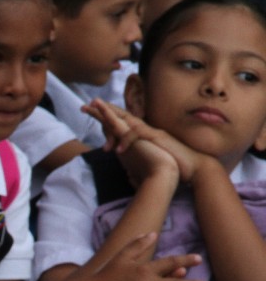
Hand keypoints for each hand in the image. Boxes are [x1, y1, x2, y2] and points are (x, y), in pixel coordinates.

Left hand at [85, 99, 208, 182]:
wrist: (194, 168)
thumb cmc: (175, 167)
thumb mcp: (150, 165)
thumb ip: (138, 166)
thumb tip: (127, 175)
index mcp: (143, 136)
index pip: (121, 125)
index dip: (106, 119)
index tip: (91, 115)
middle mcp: (146, 130)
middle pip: (121, 117)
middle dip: (102, 110)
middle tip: (85, 105)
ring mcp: (151, 132)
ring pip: (127, 120)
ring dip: (110, 115)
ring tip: (95, 108)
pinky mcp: (157, 138)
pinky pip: (138, 134)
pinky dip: (126, 138)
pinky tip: (117, 149)